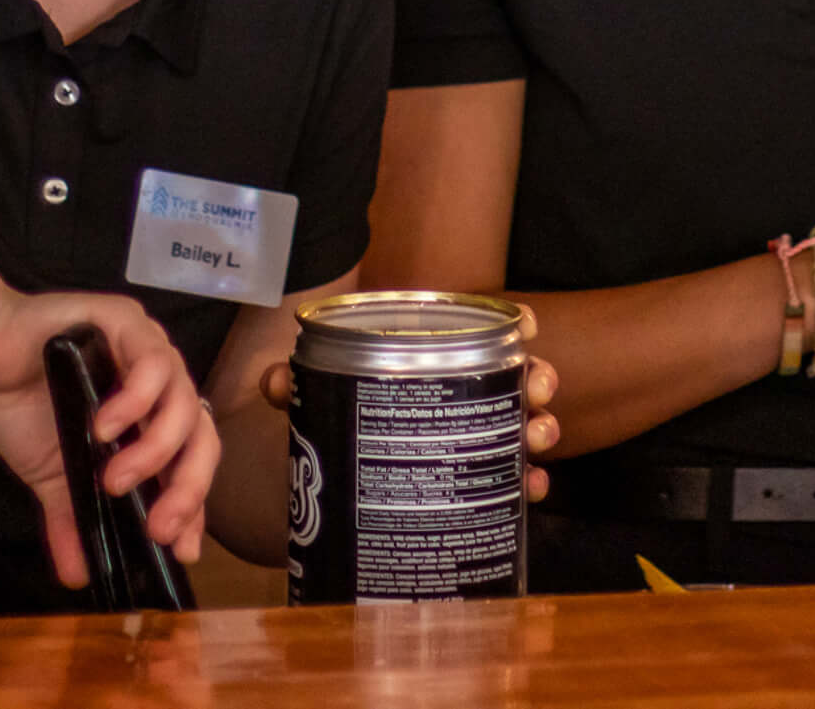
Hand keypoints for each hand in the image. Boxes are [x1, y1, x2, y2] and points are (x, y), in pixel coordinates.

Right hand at [0, 279, 220, 589]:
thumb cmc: (26, 408)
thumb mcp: (51, 478)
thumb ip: (70, 519)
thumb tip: (78, 577)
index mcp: (153, 419)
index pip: (192, 463)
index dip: (194, 506)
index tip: (181, 550)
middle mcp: (163, 385)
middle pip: (202, 436)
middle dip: (187, 488)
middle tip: (157, 526)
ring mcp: (149, 350)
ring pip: (183, 400)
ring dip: (156, 449)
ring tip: (115, 479)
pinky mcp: (126, 321)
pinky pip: (151, 360)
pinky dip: (136, 399)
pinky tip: (104, 426)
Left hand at [260, 318, 561, 503]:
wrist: (346, 480)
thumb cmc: (348, 416)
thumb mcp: (325, 395)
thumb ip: (300, 384)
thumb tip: (274, 380)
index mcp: (441, 360)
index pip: (490, 332)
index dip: (519, 325)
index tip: (530, 327)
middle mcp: (471, 393)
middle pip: (519, 378)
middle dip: (538, 379)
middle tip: (536, 390)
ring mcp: (481, 438)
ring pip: (525, 425)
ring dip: (540, 428)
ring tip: (534, 438)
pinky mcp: (480, 482)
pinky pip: (514, 481)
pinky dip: (529, 483)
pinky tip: (532, 488)